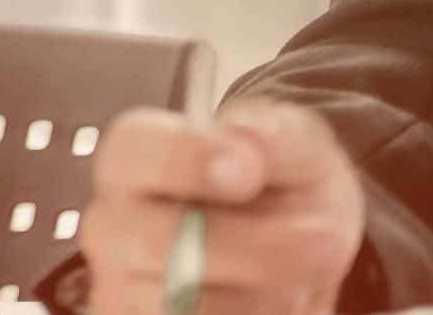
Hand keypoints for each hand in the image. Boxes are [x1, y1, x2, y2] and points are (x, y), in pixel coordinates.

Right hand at [80, 101, 364, 314]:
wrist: (298, 258)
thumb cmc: (282, 193)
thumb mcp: (301, 152)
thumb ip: (280, 135)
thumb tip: (250, 139)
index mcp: (134, 159)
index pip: (132, 149)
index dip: (185, 158)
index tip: (247, 169)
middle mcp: (113, 224)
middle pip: (157, 240)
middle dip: (252, 245)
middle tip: (319, 237)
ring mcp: (123, 287)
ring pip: (191, 302)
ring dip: (266, 291)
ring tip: (296, 273)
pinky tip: (270, 299)